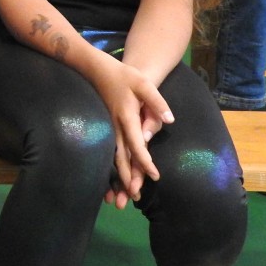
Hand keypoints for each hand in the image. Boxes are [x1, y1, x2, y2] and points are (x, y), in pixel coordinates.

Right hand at [90, 56, 172, 202]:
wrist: (96, 69)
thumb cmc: (122, 75)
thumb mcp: (143, 83)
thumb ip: (157, 102)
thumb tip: (170, 121)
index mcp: (126, 117)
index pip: (136, 145)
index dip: (145, 162)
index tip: (154, 176)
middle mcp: (116, 126)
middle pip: (121, 157)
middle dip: (127, 178)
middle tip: (134, 197)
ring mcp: (109, 128)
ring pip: (113, 157)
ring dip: (118, 177)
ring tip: (121, 195)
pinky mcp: (107, 127)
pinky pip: (110, 151)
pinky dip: (112, 167)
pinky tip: (114, 178)